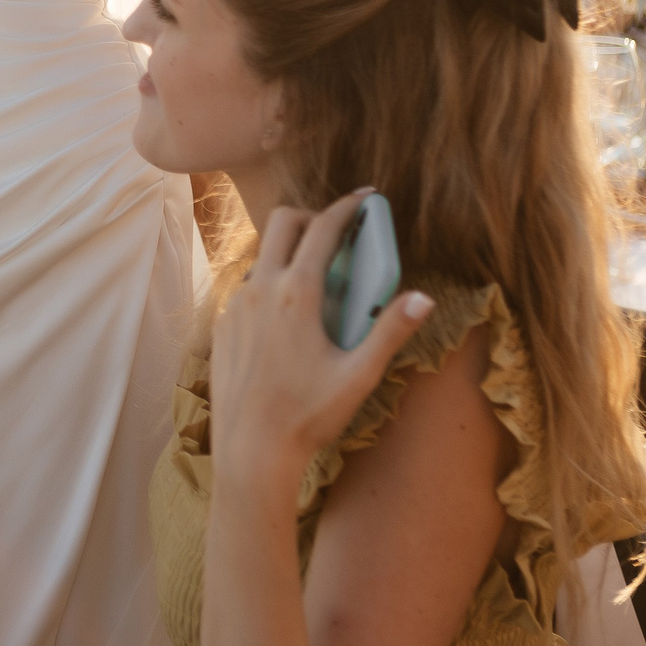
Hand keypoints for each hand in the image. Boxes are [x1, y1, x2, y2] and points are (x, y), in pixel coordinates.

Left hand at [208, 192, 432, 498]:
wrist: (251, 449)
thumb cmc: (308, 414)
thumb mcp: (359, 375)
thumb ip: (390, 331)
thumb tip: (423, 298)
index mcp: (297, 293)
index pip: (323, 228)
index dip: (347, 206)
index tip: (366, 196)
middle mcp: (261, 288)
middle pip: (283, 222)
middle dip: (312, 216)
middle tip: (338, 231)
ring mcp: (235, 304)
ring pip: (264, 256)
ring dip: (290, 253)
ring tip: (319, 281)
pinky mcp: (222, 323)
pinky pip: (248, 287)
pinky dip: (272, 285)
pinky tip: (289, 318)